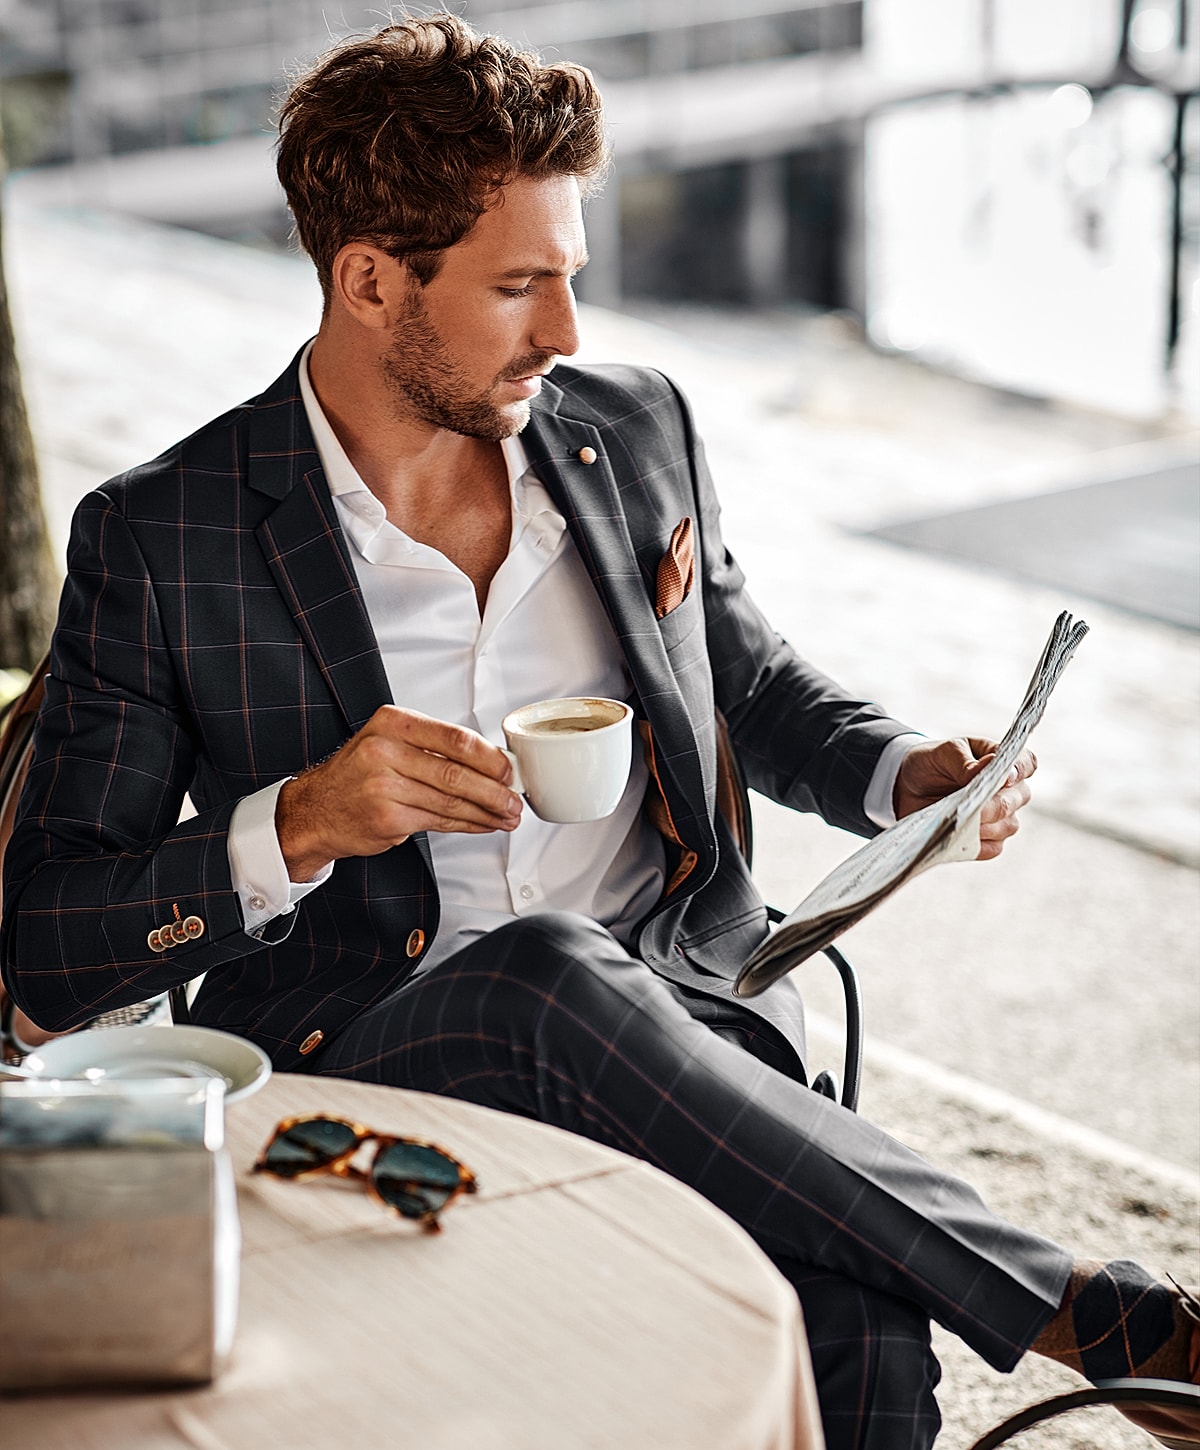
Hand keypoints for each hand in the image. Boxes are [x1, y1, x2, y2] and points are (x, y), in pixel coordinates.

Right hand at [276, 706, 521, 880]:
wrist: (317, 809)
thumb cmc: (359, 774)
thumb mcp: (389, 742)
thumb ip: (434, 746)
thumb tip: (491, 761)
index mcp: (393, 723)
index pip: (454, 738)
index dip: (490, 757)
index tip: (509, 769)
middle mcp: (385, 751)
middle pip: (456, 773)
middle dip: (494, 790)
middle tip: (514, 798)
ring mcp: (384, 786)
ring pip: (451, 801)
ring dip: (486, 811)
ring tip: (507, 815)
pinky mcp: (387, 818)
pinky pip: (440, 821)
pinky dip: (468, 825)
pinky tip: (483, 824)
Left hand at [893, 737, 1036, 861]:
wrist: (908, 787)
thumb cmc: (931, 763)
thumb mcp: (942, 753)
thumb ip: (965, 761)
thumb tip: (988, 765)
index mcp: (1002, 760)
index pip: (1026, 763)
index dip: (1020, 770)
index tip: (1006, 777)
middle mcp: (1008, 790)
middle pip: (1018, 798)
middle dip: (995, 803)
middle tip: (971, 805)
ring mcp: (1000, 817)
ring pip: (1008, 826)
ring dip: (984, 825)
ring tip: (959, 820)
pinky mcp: (987, 840)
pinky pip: (992, 848)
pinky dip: (977, 844)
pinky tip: (959, 837)